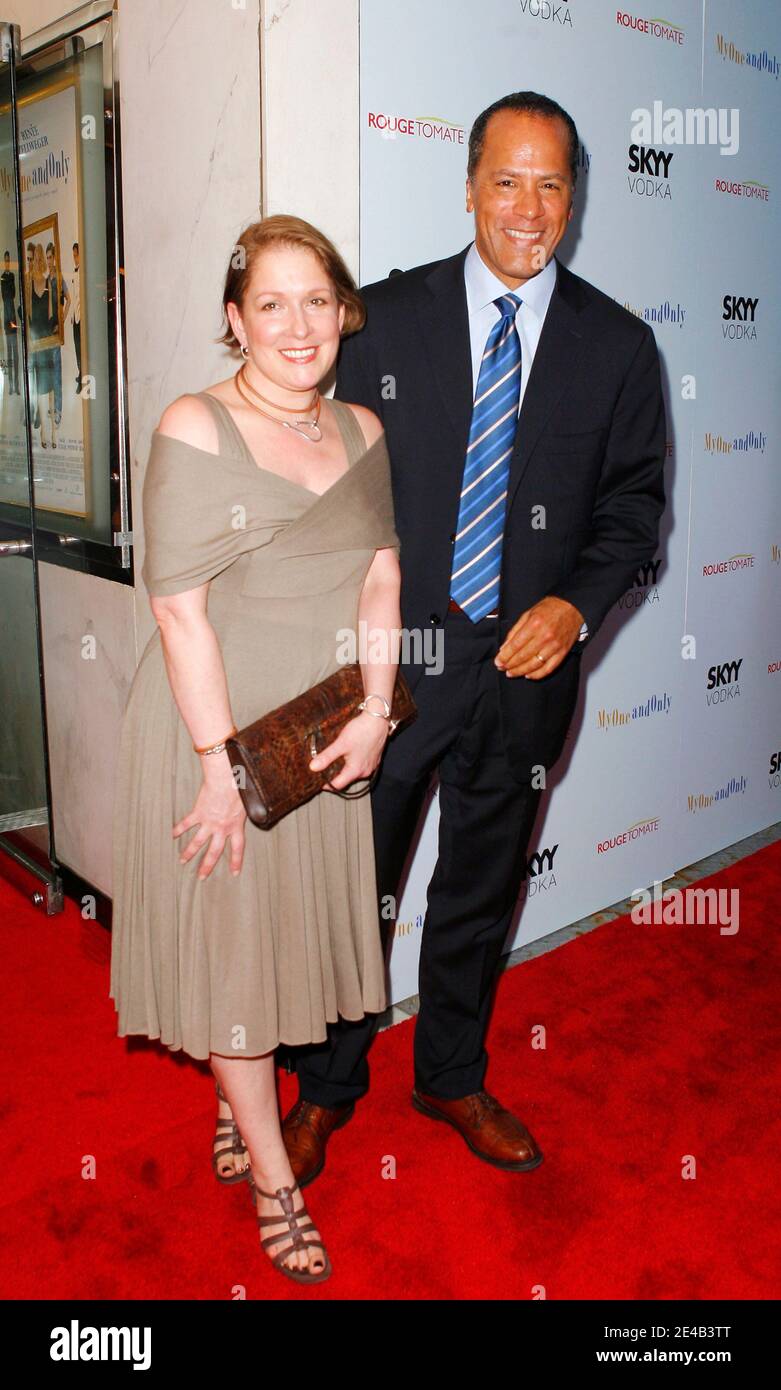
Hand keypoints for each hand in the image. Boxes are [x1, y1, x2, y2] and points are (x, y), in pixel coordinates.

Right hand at [173, 752, 246, 879]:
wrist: (225, 779)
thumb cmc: (239, 787)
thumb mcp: (248, 803)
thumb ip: (248, 811)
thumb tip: (258, 810)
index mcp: (236, 826)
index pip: (237, 848)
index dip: (235, 861)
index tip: (234, 873)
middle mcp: (222, 828)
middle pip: (214, 852)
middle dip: (207, 866)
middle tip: (201, 877)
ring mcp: (208, 822)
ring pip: (197, 842)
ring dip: (189, 852)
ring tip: (182, 861)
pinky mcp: (198, 813)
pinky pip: (186, 824)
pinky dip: (178, 829)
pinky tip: (173, 835)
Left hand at [308, 709, 389, 790]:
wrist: (378, 719)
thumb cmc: (362, 730)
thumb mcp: (341, 744)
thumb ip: (327, 756)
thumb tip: (313, 767)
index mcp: (356, 771)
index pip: (338, 786)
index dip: (327, 785)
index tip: (318, 782)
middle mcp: (365, 772)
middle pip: (346, 779)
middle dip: (335, 776)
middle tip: (324, 770)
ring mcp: (371, 766)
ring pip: (354, 773)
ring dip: (344, 769)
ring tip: (335, 761)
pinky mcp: (374, 759)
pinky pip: (361, 766)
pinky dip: (353, 763)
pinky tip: (348, 754)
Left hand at [494, 597, 584, 679]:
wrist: (572, 607)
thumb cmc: (549, 608)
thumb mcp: (528, 614)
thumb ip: (515, 631)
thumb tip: (504, 648)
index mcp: (534, 625)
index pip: (515, 645)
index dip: (505, 656)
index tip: (498, 662)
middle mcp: (545, 636)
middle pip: (523, 656)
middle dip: (510, 665)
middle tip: (501, 668)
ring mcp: (555, 646)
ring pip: (534, 665)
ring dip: (520, 671)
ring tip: (511, 673)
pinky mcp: (563, 652)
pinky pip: (549, 668)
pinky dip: (537, 674)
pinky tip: (528, 675)